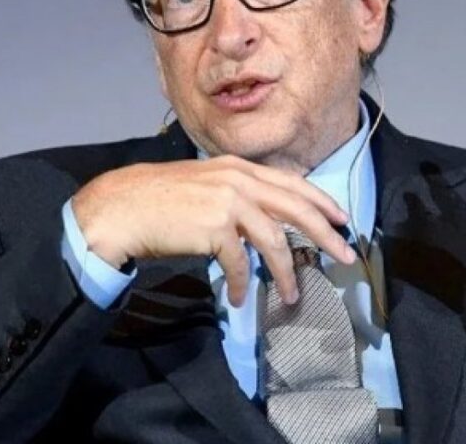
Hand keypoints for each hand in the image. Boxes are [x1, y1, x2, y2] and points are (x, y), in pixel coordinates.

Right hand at [71, 156, 355, 306]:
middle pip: (296, 209)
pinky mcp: (214, 228)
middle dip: (325, 235)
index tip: (341, 219)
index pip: (292, 184)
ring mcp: (227, 202)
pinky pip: (240, 263)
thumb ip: (235, 194)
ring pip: (274, 241)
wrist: (120, 207)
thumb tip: (263, 219)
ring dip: (286, 273)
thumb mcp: (204, 184)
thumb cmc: (158, 200)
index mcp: (238, 168)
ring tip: (291, 296)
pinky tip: (241, 298)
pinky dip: (244, 284)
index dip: (320, 202)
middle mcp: (238, 180)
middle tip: (346, 256)